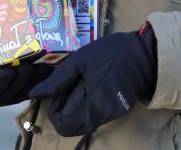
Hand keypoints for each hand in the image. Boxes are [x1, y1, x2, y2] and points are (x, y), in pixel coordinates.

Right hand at [0, 28, 52, 106]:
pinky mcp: (25, 89)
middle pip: (10, 95)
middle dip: (21, 81)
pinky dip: (44, 79)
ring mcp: (11, 94)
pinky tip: (51, 65)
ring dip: (36, 81)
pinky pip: (36, 89)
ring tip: (43, 65)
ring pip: (25, 93)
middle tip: (30, 66)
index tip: (8, 71)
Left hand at [29, 28, 157, 136]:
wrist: (144, 53)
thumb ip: (57, 80)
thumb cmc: (110, 53)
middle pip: (71, 127)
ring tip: (80, 84)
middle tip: (67, 87)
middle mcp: (101, 116)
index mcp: (92, 105)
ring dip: (74, 108)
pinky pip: (94, 116)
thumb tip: (35, 94)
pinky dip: (86, 106)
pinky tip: (91, 86)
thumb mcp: (80, 60)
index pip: (62, 124)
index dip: (54, 108)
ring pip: (82, 123)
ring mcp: (111, 115)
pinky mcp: (117, 111)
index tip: (59, 89)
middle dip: (63, 109)